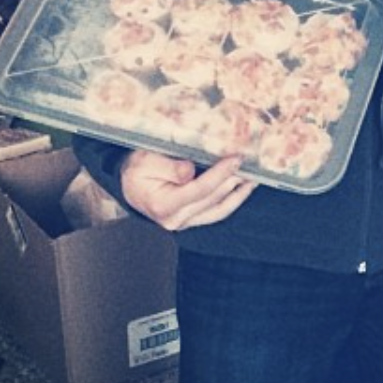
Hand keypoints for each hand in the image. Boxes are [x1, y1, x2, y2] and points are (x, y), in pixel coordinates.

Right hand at [121, 150, 257, 230]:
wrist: (128, 183)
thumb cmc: (136, 170)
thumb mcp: (144, 161)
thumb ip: (168, 167)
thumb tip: (189, 171)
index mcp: (163, 205)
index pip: (198, 190)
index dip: (219, 174)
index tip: (235, 159)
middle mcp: (176, 219)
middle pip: (212, 199)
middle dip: (233, 181)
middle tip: (250, 164)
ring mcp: (185, 222)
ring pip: (219, 211)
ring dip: (239, 194)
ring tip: (253, 178)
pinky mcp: (192, 219)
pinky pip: (216, 212)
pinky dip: (232, 200)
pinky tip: (243, 188)